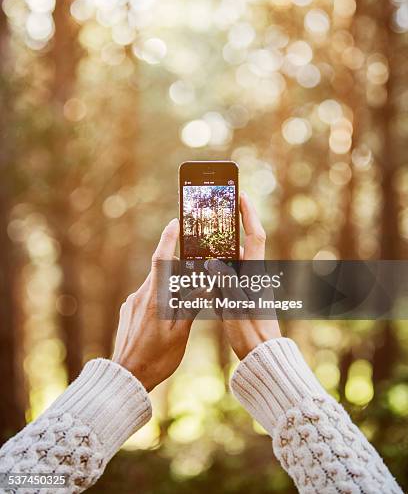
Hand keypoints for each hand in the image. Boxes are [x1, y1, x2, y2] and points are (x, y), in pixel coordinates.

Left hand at [112, 219, 192, 390]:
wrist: (125, 378)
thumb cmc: (156, 358)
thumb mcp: (180, 334)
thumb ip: (191, 306)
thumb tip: (205, 284)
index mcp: (155, 298)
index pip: (162, 259)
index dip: (168, 238)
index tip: (175, 222)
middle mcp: (141, 295)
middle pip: (161, 272)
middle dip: (178, 267)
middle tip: (195, 267)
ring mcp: (132, 303)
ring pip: (156, 286)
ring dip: (171, 287)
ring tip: (186, 300)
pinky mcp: (128, 312)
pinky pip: (147, 297)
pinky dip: (161, 299)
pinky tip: (168, 317)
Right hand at [208, 192, 280, 359]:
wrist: (261, 353)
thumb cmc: (250, 330)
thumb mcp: (234, 304)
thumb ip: (224, 281)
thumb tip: (212, 261)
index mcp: (255, 271)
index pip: (255, 234)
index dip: (248, 213)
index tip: (241, 195)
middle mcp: (253, 274)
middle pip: (242, 243)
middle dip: (228, 228)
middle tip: (213, 214)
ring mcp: (248, 284)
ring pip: (232, 260)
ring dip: (219, 250)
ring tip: (201, 239)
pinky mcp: (242, 296)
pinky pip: (227, 275)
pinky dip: (215, 269)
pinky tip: (202, 271)